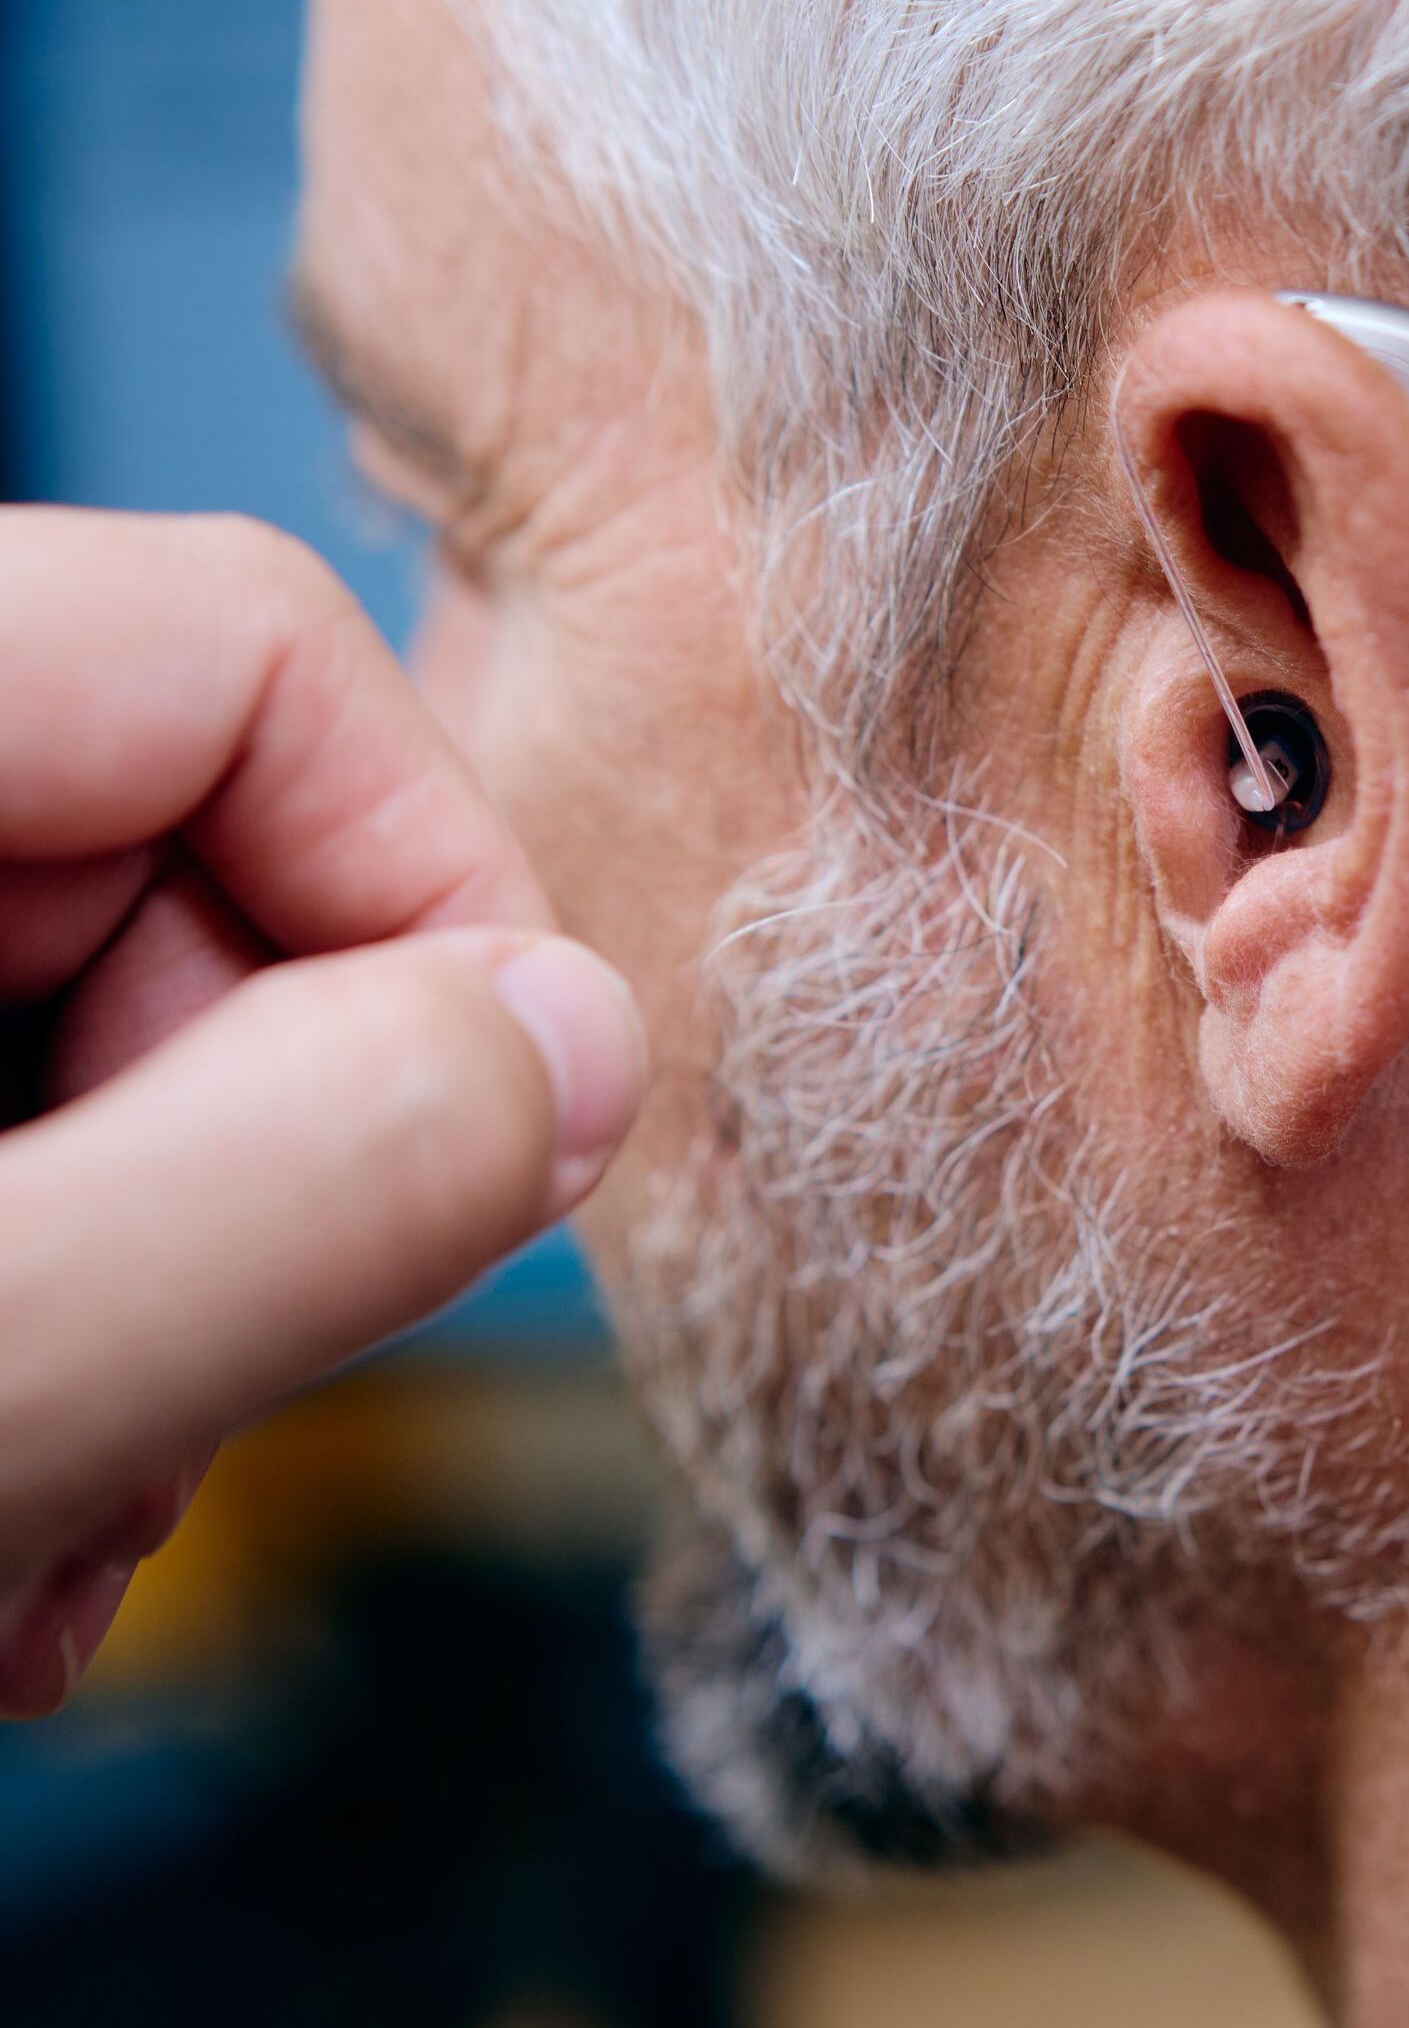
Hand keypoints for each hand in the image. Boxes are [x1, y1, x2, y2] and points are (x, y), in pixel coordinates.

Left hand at [0, 509, 647, 1714]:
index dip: (437, 887)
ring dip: (167, 1285)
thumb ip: (285, 1188)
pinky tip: (9, 1498)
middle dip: (273, 1155)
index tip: (493, 1145)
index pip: (243, 645)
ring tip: (63, 1534)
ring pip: (97, 1002)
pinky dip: (59, 1300)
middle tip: (210, 1421)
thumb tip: (581, 1046)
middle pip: (188, 839)